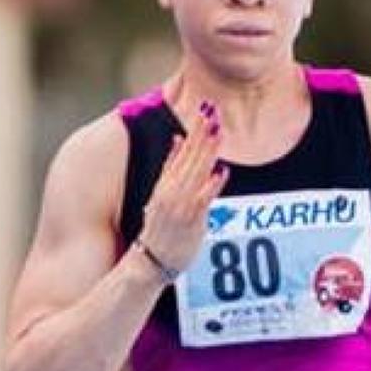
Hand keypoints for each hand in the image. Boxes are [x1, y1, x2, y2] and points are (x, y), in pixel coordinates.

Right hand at [137, 99, 228, 274]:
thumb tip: (178, 139)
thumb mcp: (160, 194)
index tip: (203, 109)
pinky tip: (221, 171)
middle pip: (189, 156)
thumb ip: (170, 167)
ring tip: (218, 130)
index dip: (193, 129)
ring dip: (207, 151)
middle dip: (202, 133)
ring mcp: (181, 205)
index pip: (181, 150)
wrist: (149, 262)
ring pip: (196, 172)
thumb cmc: (160, 230)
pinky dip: (212, 184)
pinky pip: (204, 199)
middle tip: (213, 110)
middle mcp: (171, 191)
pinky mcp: (191, 220)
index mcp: (164, 183)